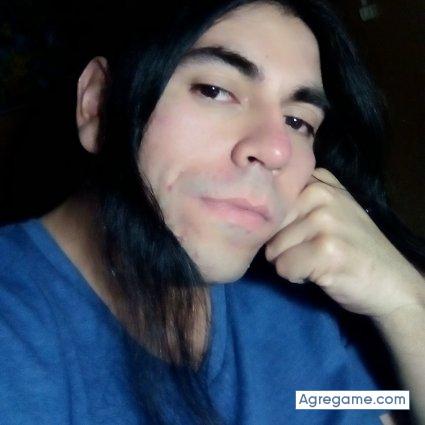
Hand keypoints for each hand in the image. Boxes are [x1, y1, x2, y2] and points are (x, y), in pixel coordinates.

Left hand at [265, 168, 423, 317]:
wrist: (392, 282)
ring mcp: (324, 220)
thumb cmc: (353, 247)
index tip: (294, 231)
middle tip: (311, 251)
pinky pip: (284, 267)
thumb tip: (254, 207)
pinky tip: (321, 273)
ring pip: (273, 249)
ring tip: (318, 261)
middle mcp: (320, 193)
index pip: (270, 198)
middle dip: (282, 245)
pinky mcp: (325, 250)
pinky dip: (296, 277)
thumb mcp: (331, 210)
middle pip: (269, 226)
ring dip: (290, 262)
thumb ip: (300, 200)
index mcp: (318, 181)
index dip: (275, 221)